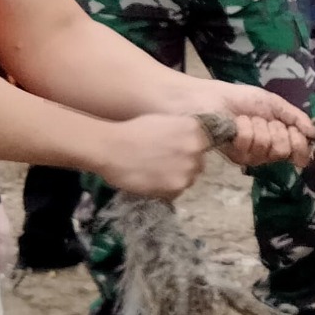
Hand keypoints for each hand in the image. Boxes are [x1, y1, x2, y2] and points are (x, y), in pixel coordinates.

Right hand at [95, 112, 213, 197]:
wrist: (111, 147)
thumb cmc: (132, 131)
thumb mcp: (164, 122)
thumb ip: (182, 133)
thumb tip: (189, 144)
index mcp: (194, 128)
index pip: (203, 144)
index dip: (190, 150)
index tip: (176, 153)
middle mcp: (197, 148)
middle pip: (198, 163)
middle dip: (184, 165)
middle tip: (163, 164)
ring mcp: (188, 168)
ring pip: (189, 179)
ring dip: (176, 178)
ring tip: (154, 174)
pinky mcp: (177, 186)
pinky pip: (176, 192)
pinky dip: (165, 190)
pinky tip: (150, 181)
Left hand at [190, 82, 314, 166]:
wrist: (212, 99)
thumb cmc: (242, 99)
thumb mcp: (274, 104)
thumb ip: (296, 117)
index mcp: (280, 140)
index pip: (300, 153)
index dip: (300, 143)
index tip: (297, 131)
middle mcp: (269, 152)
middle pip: (284, 151)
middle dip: (277, 130)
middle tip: (266, 120)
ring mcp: (253, 156)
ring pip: (268, 148)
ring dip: (258, 127)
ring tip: (247, 118)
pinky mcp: (237, 156)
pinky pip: (250, 145)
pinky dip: (245, 128)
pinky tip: (236, 123)